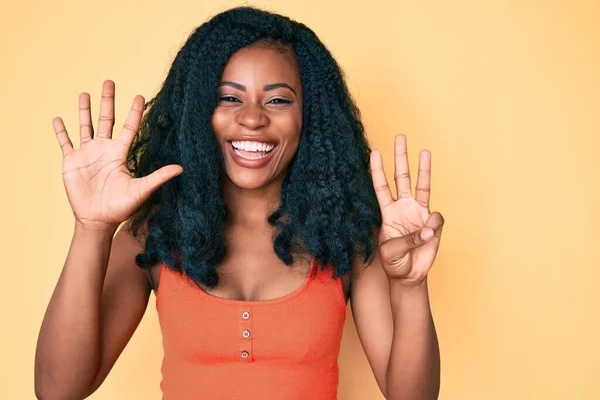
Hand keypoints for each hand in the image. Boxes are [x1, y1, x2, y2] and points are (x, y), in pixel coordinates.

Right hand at [53, 80, 183, 230]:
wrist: (98, 220)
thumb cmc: (121, 207)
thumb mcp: (142, 189)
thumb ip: (159, 176)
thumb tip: (181, 168)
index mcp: (120, 153)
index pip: (129, 127)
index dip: (134, 112)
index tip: (139, 96)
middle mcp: (104, 149)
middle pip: (106, 119)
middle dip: (107, 101)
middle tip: (109, 81)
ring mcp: (87, 154)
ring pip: (85, 126)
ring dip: (84, 110)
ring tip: (85, 93)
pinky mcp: (71, 161)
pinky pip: (65, 142)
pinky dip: (60, 131)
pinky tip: (57, 119)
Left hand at [370, 134, 444, 284]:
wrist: (409, 275)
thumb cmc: (394, 263)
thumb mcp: (391, 253)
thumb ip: (407, 240)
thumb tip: (427, 229)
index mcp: (388, 213)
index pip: (381, 187)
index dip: (377, 170)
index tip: (374, 152)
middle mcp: (403, 207)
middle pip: (401, 177)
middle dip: (400, 157)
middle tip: (400, 137)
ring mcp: (418, 213)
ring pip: (422, 185)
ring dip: (423, 168)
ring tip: (425, 151)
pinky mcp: (432, 223)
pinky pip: (436, 219)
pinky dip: (433, 227)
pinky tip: (429, 236)